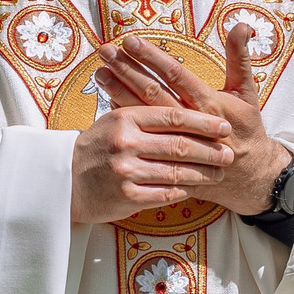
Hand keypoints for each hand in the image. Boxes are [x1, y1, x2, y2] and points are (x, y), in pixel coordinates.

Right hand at [69, 54, 234, 225]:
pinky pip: (166, 193)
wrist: (64, 179)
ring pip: (177, 172)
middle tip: (229, 153)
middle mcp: (125, 144)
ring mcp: (126, 172)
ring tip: (218, 173)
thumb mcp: (114, 120)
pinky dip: (184, 190)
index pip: (173, 117)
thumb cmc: (97, 147)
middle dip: (210, 150)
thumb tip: (180, 96)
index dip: (203, 122)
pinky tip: (195, 188)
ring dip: (203, 174)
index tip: (223, 126)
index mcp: (125, 118)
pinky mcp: (127, 197)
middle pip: (180, 145)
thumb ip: (144, 111)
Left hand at [75, 24, 293, 222]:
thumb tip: (241, 25)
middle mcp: (189, 121)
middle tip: (105, 51)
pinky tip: (108, 102)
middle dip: (127, 70)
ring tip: (100, 73)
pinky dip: (127, 118)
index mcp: (209, 104)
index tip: (131, 41)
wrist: (245, 174)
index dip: (152, 58)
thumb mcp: (247, 92)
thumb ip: (240, 57)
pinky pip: (143, 134)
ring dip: (119, 92)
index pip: (176, 75)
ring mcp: (176, 139)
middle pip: (153, 92)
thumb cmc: (245, 128)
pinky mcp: (168, 153)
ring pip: (144, 113)